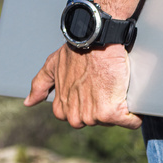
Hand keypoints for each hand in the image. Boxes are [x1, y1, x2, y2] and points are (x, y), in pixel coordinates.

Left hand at [24, 43, 141, 128]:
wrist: (95, 41)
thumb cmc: (75, 51)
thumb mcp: (52, 65)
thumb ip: (39, 85)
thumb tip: (28, 102)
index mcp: (62, 109)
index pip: (79, 117)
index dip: (91, 102)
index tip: (95, 89)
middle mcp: (75, 116)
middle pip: (98, 121)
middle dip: (105, 107)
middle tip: (108, 87)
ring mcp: (93, 116)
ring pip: (113, 121)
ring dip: (120, 109)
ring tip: (118, 88)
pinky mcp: (110, 112)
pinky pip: (129, 122)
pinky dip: (135, 117)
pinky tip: (134, 107)